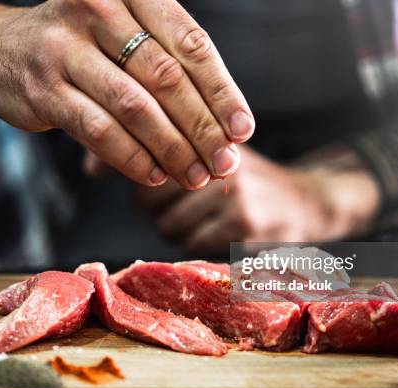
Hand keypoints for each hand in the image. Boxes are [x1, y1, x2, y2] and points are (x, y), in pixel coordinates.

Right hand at [0, 0, 253, 188]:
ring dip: (172, 149)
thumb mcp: (125, 36)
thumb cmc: (81, 44)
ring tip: (195, 175)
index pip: (191, 44)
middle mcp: (98, 10)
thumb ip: (169, 68)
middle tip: (224, 162)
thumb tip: (224, 129)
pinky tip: (155, 175)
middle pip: (167, 78)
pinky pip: (100, 131)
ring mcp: (65, 48)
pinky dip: (133, 158)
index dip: (222, 92)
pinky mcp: (44, 88)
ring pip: (135, 108)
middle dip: (202, 128)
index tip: (243, 131)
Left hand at [135, 146, 379, 254]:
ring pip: (167, 224)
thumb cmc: (246, 180)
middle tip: (180, 206)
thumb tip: (89, 168)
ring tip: (202, 220)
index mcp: (205, 132)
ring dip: (175, 230)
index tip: (145, 187)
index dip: (136, 178)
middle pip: (147, 196)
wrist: (308, 202)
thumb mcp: (208, 153)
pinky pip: (192, 244)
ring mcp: (232, 189)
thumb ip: (153, 154)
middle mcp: (217, 156)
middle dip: (154, 209)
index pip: (144, 156)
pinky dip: (198, 244)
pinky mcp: (244, 223)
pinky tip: (219, 233)